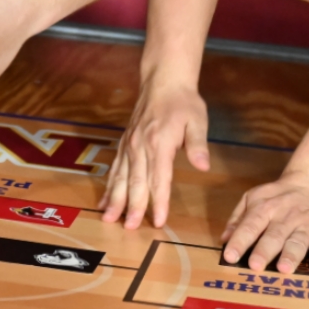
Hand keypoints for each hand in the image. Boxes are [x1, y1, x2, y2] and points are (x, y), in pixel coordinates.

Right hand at [102, 75, 208, 228]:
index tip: (158, 221)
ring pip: (120, 176)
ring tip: (109, 219)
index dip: (159, 201)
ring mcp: (129, 144)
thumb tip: (203, 166)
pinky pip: (114, 168)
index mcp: (159, 142)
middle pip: (135, 181)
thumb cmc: (183, 101)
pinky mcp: (124, 143)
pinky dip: (109, 186)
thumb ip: (198, 144)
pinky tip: (105, 201)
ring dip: (115, 199)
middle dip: (132, 206)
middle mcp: (140, 145)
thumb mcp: (197, 120)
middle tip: (129, 228)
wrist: (163, 80)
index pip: (159, 178)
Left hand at [221, 172, 308, 272]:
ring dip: (291, 255)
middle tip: (255, 266)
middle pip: (274, 234)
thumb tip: (224, 239)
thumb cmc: (279, 198)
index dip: (240, 240)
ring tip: (284, 268)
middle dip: (264, 250)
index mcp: (266, 207)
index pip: (251, 224)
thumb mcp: (255, 199)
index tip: (230, 256)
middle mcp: (287, 216)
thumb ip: (238, 218)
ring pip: (299, 240)